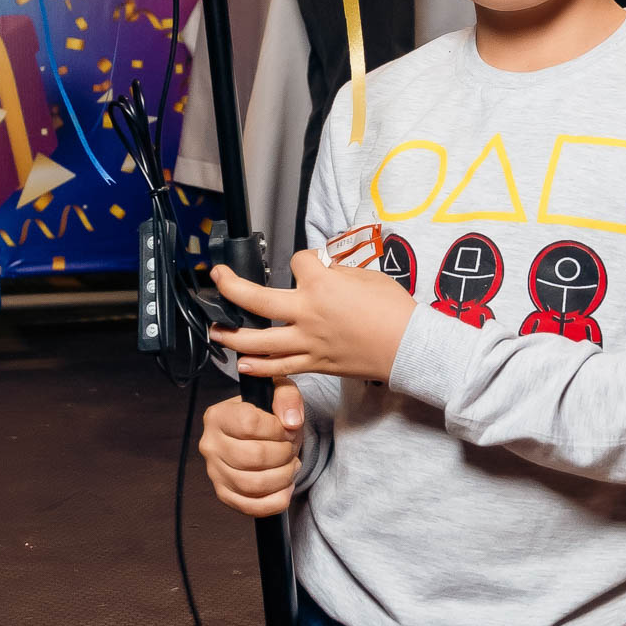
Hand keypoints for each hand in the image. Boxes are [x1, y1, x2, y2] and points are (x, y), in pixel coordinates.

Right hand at [199, 388, 304, 517]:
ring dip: (283, 477)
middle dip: (284, 454)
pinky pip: (251, 507)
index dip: (277, 429)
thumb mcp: (279, 392)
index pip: (249, 424)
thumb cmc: (268, 414)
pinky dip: (276, 500)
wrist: (260, 434)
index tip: (287, 428)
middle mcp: (210, 445)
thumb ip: (287, 398)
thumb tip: (291, 421)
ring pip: (253, 484)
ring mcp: (214, 472)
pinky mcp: (225, 494)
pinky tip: (285, 486)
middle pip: (254, 456)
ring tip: (290, 465)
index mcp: (218, 416)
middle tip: (291, 448)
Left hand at [209, 250, 415, 383]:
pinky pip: (280, 366)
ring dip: (232, 335)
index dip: (305, 259)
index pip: (299, 261)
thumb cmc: (395, 311)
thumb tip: (320, 271)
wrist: (409, 348)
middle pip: (256, 300)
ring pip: (259, 341)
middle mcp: (308, 314)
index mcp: (322, 286)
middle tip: (217, 278)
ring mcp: (308, 342)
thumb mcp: (367, 277)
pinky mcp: (315, 364)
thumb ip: (337, 273)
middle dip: (230, 287)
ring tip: (216, 330)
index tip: (315, 263)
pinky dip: (258, 366)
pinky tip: (242, 363)